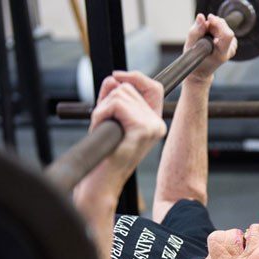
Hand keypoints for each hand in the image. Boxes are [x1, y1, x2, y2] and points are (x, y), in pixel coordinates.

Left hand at [74, 73, 165, 214]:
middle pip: (129, 89)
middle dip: (108, 101)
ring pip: (120, 94)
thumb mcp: (110, 120)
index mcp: (154, 123)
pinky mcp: (142, 129)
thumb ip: (113, 98)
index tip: (116, 76)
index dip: (136, 77)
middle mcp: (157, 124)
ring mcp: (152, 127)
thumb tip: (114, 79)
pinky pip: (116, 105)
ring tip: (102, 129)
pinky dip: (101, 114)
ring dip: (102, 109)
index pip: (154, 88)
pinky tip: (100, 129)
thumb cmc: (105, 155)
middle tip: (102, 123)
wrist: (103, 181)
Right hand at [184, 13, 236, 84]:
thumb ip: (196, 31)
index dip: (218, 23)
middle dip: (212, 24)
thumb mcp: (191, 46)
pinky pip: (224, 30)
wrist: (201, 71)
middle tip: (202, 31)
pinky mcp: (232, 44)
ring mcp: (232, 48)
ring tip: (205, 37)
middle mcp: (229, 51)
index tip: (209, 19)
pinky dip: (216, 30)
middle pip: (223, 28)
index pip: (227, 34)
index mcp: (222, 54)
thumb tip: (201, 17)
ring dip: (213, 27)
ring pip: (224, 27)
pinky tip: (210, 38)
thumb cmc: (195, 60)